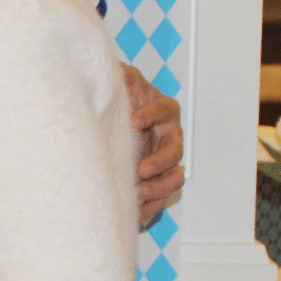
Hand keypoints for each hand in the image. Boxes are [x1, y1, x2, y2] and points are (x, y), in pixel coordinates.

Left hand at [121, 64, 183, 226]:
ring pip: (174, 177)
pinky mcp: (154, 180)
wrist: (105, 117)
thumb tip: (112, 67)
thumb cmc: (115, 97)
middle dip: (161, 161)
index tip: (133, 121)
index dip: (152, 115)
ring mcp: (163, 159)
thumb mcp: (116, 80)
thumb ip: (119, 74)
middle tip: (141, 169)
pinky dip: (150, 206)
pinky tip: (136, 214)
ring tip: (139, 192)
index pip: (165, 109)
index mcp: (160, 109)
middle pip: (175, 149)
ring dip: (160, 187)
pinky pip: (160, 197)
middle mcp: (167, 135)